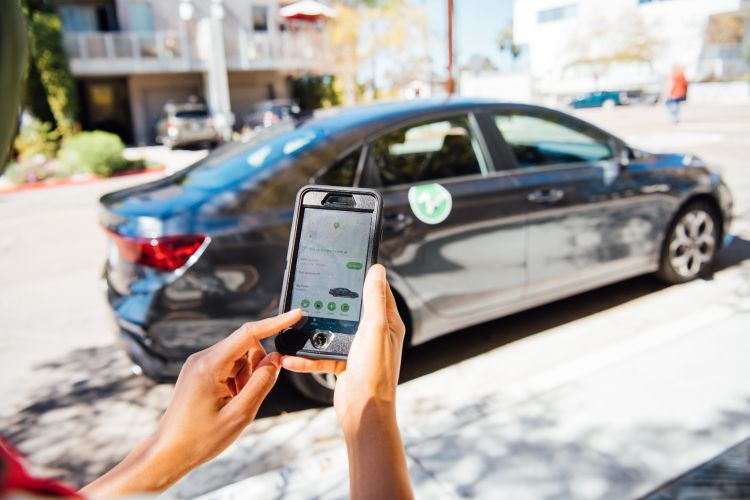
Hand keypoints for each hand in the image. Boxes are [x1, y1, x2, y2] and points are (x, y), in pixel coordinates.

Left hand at [81, 309, 301, 496]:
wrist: (168, 453)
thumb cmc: (200, 438)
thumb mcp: (240, 414)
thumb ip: (262, 382)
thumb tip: (276, 359)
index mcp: (210, 365)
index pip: (249, 333)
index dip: (275, 323)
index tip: (295, 314)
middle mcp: (202, 358)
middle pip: (246, 347)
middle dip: (256, 367)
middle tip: (247, 397)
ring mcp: (199, 364)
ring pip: (239, 358)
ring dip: (246, 377)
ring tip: (233, 404)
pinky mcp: (199, 372)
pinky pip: (228, 366)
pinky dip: (237, 381)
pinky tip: (227, 402)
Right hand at [281, 265, 412, 498]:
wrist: (363, 411)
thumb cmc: (375, 372)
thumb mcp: (375, 328)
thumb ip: (374, 299)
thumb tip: (377, 270)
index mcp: (388, 323)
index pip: (378, 292)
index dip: (365, 278)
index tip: (348, 265)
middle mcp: (375, 335)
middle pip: (352, 310)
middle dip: (334, 303)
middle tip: (317, 290)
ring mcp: (359, 350)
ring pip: (334, 332)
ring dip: (316, 331)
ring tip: (298, 324)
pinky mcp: (344, 365)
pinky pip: (322, 355)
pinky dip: (307, 357)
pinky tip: (291, 357)